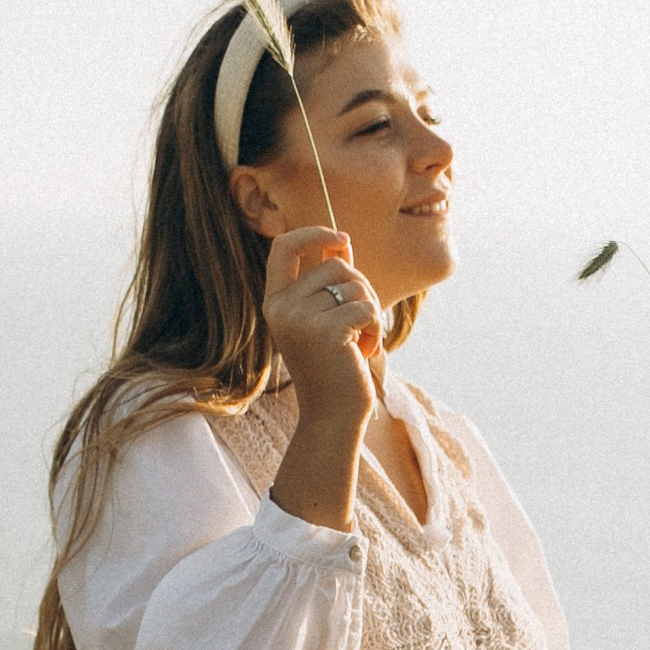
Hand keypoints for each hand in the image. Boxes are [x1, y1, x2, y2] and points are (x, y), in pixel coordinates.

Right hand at [262, 225, 380, 429]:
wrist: (333, 416)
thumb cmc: (334, 367)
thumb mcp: (325, 319)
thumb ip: (330, 282)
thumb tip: (340, 240)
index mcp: (275, 302)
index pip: (284, 247)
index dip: (313, 233)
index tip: (341, 238)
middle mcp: (281, 308)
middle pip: (335, 263)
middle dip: (360, 286)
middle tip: (360, 321)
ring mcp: (300, 319)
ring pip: (355, 285)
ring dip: (369, 311)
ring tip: (359, 342)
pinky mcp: (326, 331)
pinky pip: (366, 307)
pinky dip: (374, 328)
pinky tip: (364, 351)